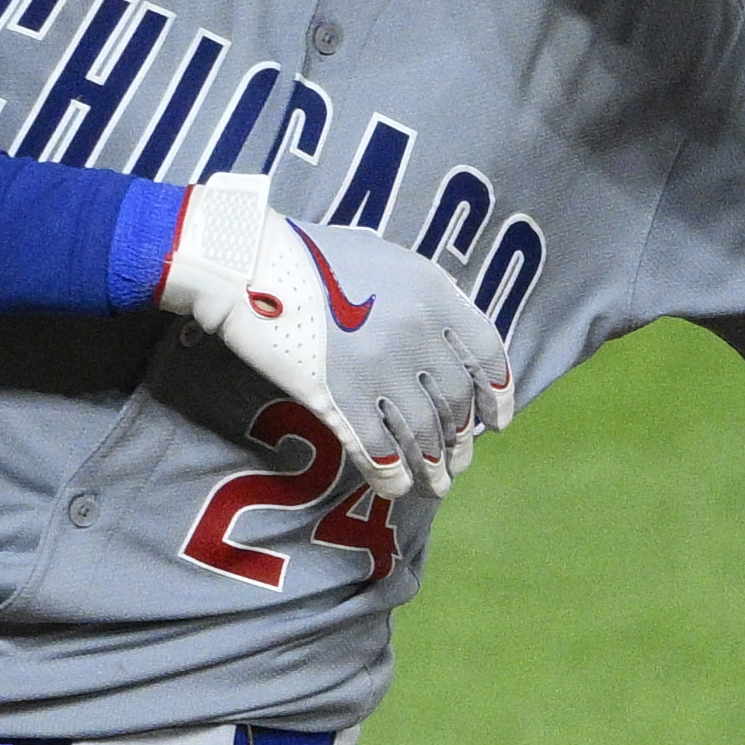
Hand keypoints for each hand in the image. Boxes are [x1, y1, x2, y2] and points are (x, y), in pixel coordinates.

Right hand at [154, 169, 513, 496]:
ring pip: (422, 433)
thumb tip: (445, 339)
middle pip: (456, 401)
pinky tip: (394, 487)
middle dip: (460, 440)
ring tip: (435, 486)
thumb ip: (423, 297)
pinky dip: (390, 476)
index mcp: (433, 292)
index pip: (486, 354)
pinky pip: (378, 449)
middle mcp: (416, 332)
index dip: (496, 394)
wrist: (248, 262)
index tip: (496, 421)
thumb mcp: (386, 259)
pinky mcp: (339, 396)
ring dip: (431, 466)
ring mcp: (379, 367)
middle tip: (456, 462)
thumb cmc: (313, 257)